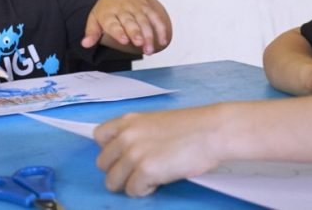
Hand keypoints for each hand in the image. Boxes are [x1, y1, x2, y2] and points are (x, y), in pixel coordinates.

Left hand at [82, 0, 171, 54]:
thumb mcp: (95, 18)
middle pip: (130, 22)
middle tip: (139, 44)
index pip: (113, 23)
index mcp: (108, 13)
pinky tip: (163, 40)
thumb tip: (85, 44)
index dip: (118, 31)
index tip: (123, 40)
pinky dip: (160, 28)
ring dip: (149, 35)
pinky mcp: (147, 7)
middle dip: (136, 33)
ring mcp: (136, 8)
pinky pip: (155, 17)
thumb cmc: (107, 8)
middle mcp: (123, 10)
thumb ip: (91, 32)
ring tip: (149, 49)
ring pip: (144, 21)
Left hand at [95, 108, 222, 195]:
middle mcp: (126, 136)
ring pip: (112, 181)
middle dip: (120, 170)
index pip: (99, 136)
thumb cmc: (193, 127)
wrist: (213, 131)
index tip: (124, 155)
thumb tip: (128, 152)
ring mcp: (134, 154)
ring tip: (151, 177)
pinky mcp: (145, 171)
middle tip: (141, 170)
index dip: (111, 150)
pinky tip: (159, 182)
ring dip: (130, 183)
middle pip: (102, 163)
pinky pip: (132, 191)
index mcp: (129, 121)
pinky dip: (144, 191)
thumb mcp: (157, 121)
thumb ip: (138, 133)